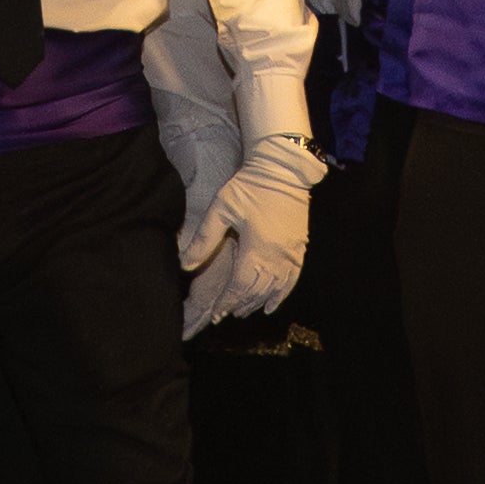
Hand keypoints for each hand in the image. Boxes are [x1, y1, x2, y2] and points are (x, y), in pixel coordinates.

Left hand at [178, 151, 310, 330]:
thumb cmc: (250, 185)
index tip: (216, 313)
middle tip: (224, 315)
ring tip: (242, 311)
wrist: (282, 168)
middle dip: (239, 305)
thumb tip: (184, 264)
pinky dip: (282, 295)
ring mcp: (291, 254)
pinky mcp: (299, 248)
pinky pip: (292, 280)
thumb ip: (204, 238)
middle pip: (257, 291)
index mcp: (256, 249)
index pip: (240, 286)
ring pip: (274, 289)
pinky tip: (272, 305)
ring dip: (257, 302)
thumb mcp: (222, 208)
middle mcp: (276, 256)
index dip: (227, 302)